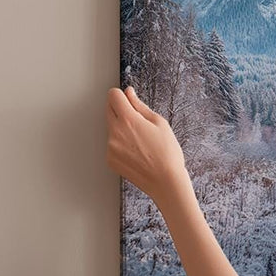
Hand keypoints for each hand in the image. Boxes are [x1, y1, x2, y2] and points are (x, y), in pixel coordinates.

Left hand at [106, 86, 191, 207]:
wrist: (166, 182)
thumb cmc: (167, 154)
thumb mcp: (159, 123)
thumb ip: (139, 106)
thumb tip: (129, 93)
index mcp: (128, 120)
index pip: (113, 95)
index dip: (122, 95)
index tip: (128, 100)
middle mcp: (115, 132)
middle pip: (108, 109)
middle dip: (120, 110)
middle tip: (138, 122)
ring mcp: (110, 147)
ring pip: (111, 128)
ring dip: (121, 129)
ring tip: (140, 141)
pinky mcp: (110, 159)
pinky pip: (112, 145)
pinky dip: (120, 145)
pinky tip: (137, 152)